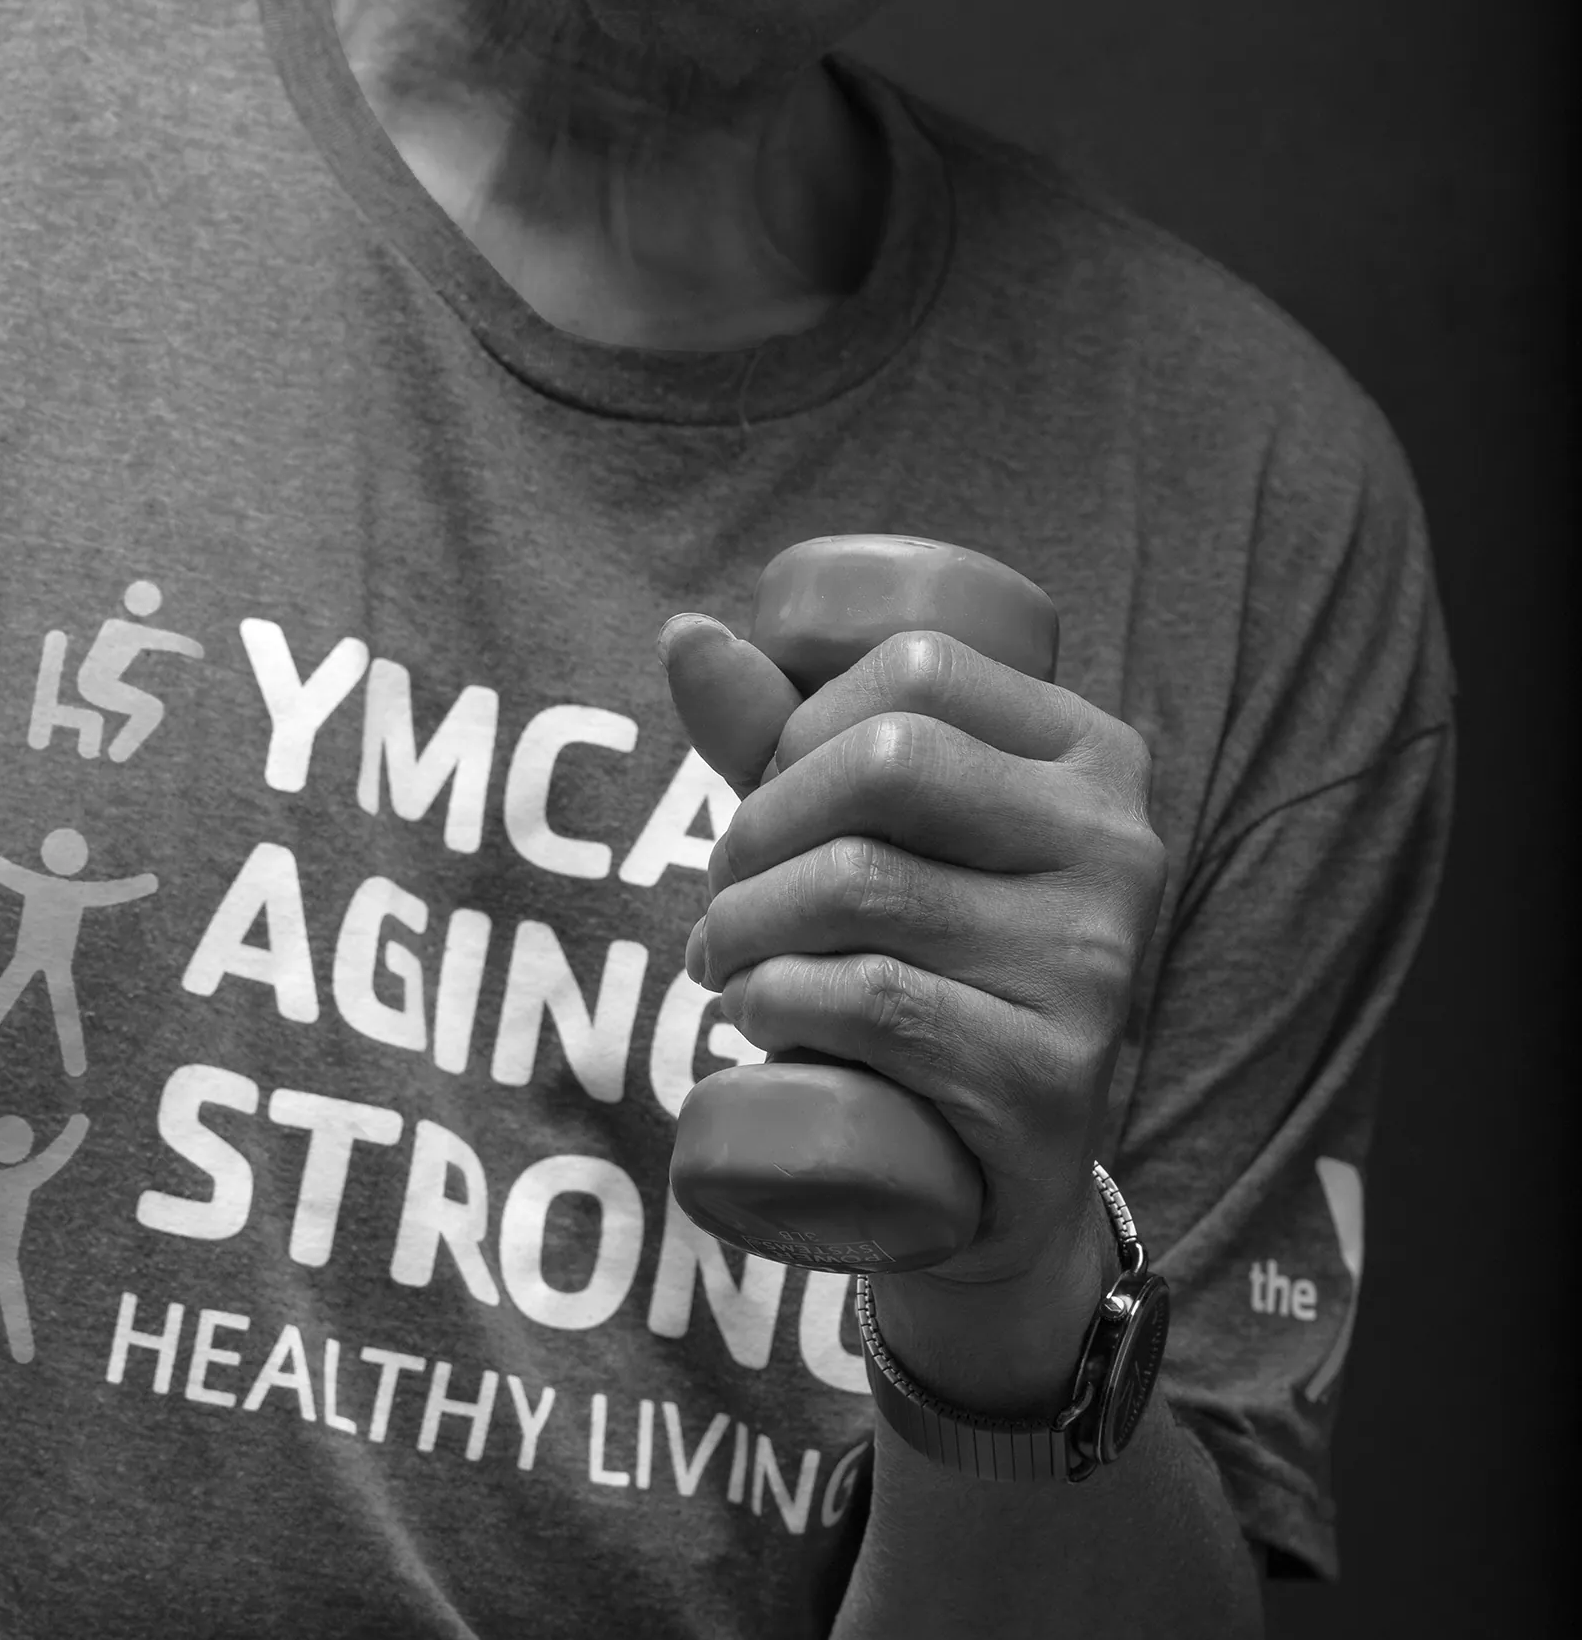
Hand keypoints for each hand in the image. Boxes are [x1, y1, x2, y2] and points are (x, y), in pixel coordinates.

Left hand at [666, 620, 1165, 1318]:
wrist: (991, 1173)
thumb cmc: (919, 954)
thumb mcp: (862, 827)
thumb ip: (778, 727)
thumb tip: (686, 631)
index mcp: (1092, 752)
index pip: (920, 668)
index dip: (801, 721)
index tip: (763, 792)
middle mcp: (1117, 844)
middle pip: (885, 762)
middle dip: (761, 825)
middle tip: (724, 892)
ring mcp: (1095, 963)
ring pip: (861, 885)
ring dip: (743, 925)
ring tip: (722, 962)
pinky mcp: (1051, 1075)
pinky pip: (874, 1000)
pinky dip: (777, 1001)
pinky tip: (756, 1015)